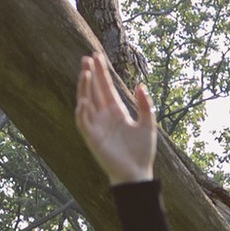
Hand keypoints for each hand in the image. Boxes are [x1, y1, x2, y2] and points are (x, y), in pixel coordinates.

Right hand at [76, 48, 156, 184]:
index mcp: (116, 111)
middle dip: (89, 74)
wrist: (137, 174)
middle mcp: (104, 116)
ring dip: (84, 88)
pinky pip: (83, 122)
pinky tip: (84, 100)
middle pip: (94, 90)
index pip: (105, 88)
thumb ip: (145, 105)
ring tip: (85, 72)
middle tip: (86, 57)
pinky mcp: (92, 138)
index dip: (101, 72)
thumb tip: (140, 85)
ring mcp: (96, 126)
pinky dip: (82, 111)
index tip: (96, 56)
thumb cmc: (142, 151)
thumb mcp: (148, 124)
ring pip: (86, 102)